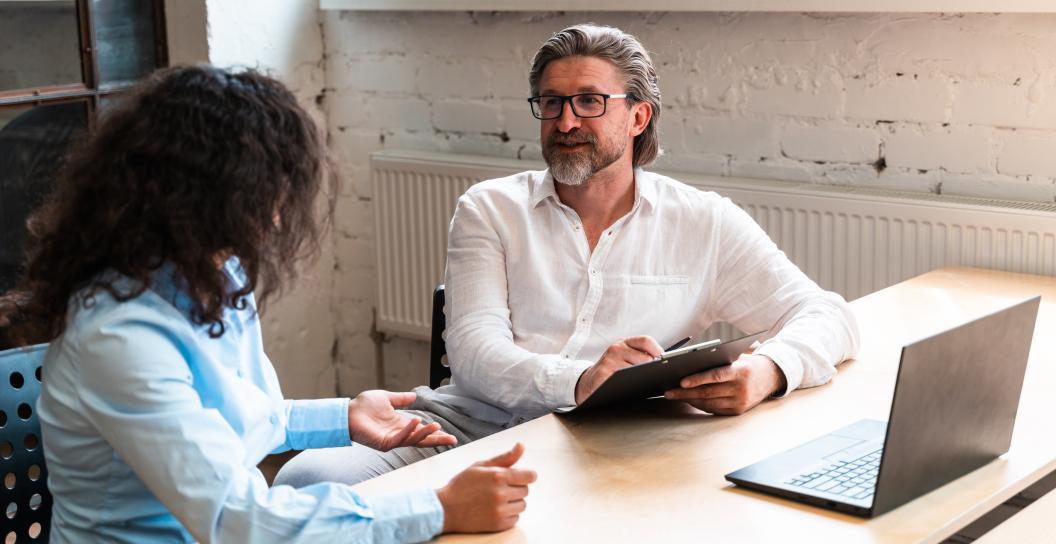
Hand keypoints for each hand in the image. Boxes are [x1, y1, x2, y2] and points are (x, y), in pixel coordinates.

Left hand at [347, 390, 456, 450]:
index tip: (449, 434)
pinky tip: (417, 422)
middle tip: (452, 440)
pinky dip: (409, 431)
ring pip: (413, 439)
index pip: (422, 430)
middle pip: (422, 439)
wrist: (348, 411)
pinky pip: (400, 438)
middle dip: (437, 439)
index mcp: (401, 424)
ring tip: (437, 427)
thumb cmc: (363, 406)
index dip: (435, 432)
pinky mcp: (384, 442)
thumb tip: (414, 396)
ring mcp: (392, 440)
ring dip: (426, 434)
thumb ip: (401, 399)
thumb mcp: (387, 398)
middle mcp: (399, 434)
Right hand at [437, 443, 536, 533]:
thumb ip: (505, 458)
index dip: (527, 475)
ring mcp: (500, 511)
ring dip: (513, 502)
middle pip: (525, 490)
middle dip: (516, 488)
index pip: (530, 476)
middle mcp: (501, 494)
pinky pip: (515, 519)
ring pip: (522, 505)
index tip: (522, 477)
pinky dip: (508, 515)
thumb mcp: (481, 466)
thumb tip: (521, 446)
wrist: (445, 508)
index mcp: (498, 476)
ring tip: (497, 499)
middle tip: (500, 488)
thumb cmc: (462, 484)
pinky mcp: (498, 525)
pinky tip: (495, 509)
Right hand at [575, 336, 662, 403]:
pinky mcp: (604, 374)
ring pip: (637, 370)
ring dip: (644, 378)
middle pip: (645, 358)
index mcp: (624, 343)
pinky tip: (633, 388)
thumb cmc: (611, 371)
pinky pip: (625, 380)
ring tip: (645, 382)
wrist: (588, 382)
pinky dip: (632, 385)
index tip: (665, 361)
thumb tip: (663, 363)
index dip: (658, 351)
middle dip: (654, 369)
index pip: (646, 341)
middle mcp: (616, 348)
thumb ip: (639, 356)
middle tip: (657, 376)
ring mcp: (609, 361)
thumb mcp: (623, 358)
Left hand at [664, 354, 785, 414]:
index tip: (681, 381)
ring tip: (675, 395)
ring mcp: (741, 402)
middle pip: (708, 392)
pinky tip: (689, 400)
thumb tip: (689, 363)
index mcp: (741, 371)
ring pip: (709, 403)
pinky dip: (700, 405)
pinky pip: (714, 410)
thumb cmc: (747, 363)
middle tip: (669, 391)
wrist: (771, 376)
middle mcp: (742, 388)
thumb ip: (718, 360)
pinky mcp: (739, 411)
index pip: (715, 376)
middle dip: (685, 392)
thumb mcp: (737, 357)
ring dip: (690, 400)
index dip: (697, 379)